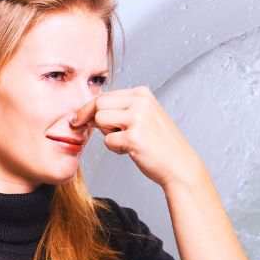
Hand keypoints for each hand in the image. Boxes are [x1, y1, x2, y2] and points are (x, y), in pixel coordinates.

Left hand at [72, 86, 207, 189]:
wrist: (180, 165)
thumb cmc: (161, 144)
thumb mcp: (145, 116)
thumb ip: (122, 109)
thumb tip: (90, 110)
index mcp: (142, 93)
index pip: (105, 95)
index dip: (90, 109)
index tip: (79, 119)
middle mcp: (141, 101)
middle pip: (99, 103)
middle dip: (93, 119)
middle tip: (100, 132)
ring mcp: (138, 118)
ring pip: (100, 119)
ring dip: (107, 134)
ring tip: (126, 141)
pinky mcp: (134, 137)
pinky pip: (108, 140)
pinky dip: (115, 149)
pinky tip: (132, 150)